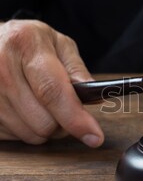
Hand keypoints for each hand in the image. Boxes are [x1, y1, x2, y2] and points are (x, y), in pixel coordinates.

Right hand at [0, 20, 103, 146]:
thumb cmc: (28, 43)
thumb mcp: (58, 44)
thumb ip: (77, 70)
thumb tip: (95, 98)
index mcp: (25, 45)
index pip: (52, 91)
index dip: (75, 118)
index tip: (94, 137)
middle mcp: (0, 67)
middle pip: (43, 121)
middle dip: (63, 123)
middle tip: (66, 110)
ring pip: (29, 134)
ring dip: (44, 128)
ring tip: (41, 105)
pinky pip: (12, 136)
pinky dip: (24, 129)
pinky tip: (23, 109)